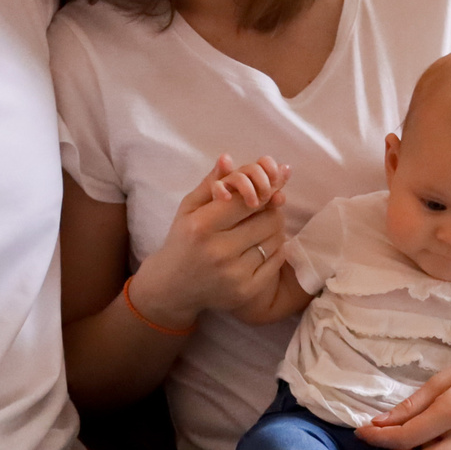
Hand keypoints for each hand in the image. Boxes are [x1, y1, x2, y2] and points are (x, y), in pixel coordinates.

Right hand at [127, 154, 292, 326]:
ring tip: (261, 225)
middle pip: (267, 218)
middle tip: (267, 205)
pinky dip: (276, 249)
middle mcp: (218, 252)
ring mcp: (234, 274)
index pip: (246, 200)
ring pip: (275, 239)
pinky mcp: (247, 291)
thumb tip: (229, 158)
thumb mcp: (189, 208)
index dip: (264, 189)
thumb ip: (211, 183)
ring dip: (274, 227)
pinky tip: (262, 245)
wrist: (173, 288)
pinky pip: (277, 260)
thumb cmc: (183, 241)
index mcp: (201, 227)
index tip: (272, 184)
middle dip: (271, 208)